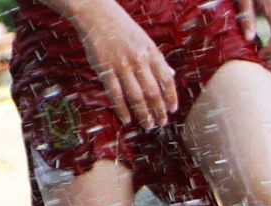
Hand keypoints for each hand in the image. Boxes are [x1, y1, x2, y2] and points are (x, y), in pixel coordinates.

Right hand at [75, 3, 178, 129]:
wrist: (98, 15)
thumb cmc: (122, 29)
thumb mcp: (145, 41)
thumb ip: (157, 60)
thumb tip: (170, 76)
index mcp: (151, 52)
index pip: (166, 79)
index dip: (171, 97)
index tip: (172, 110)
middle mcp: (139, 60)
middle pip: (153, 91)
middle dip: (158, 110)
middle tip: (160, 123)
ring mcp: (122, 66)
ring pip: (136, 96)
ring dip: (143, 113)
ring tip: (147, 125)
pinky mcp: (105, 70)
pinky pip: (116, 94)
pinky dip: (122, 109)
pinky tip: (127, 119)